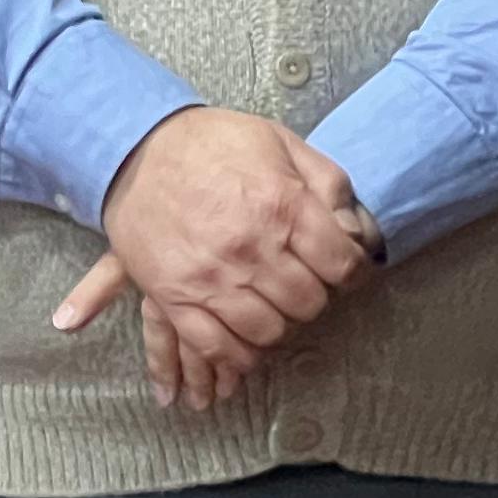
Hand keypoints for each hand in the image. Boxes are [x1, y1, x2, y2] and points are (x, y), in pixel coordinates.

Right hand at [47, 111, 370, 411]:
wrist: (139, 148)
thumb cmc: (216, 143)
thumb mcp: (281, 143)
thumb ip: (327, 184)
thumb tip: (358, 233)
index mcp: (283, 206)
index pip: (341, 265)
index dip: (354, 273)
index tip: (349, 271)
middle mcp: (251, 248)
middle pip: (309, 303)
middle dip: (317, 297)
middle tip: (308, 285)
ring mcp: (212, 278)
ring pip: (269, 331)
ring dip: (281, 325)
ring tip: (278, 308)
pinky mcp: (176, 298)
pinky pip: (217, 347)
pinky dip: (239, 355)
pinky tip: (247, 341)